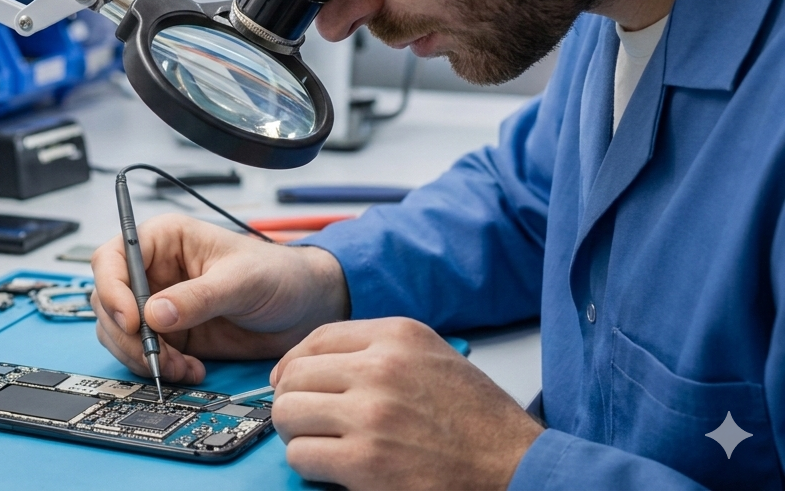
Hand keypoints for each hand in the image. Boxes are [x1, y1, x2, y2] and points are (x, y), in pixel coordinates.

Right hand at [90, 213, 349, 384]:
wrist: (304, 308)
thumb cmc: (277, 274)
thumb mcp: (240, 281)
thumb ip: (198, 297)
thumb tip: (154, 314)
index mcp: (164, 240)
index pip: (113, 258)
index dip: (112, 288)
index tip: (130, 320)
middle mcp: (153, 271)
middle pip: (108, 301)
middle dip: (127, 334)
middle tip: (155, 356)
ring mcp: (158, 304)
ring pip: (119, 332)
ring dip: (142, 356)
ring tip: (180, 366)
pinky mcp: (169, 334)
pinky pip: (143, 354)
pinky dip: (159, 368)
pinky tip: (189, 370)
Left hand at [271, 318, 542, 489]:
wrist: (516, 467)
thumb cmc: (477, 420)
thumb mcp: (432, 358)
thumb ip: (377, 351)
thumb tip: (310, 364)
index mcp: (398, 336)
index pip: (316, 339)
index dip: (293, 364)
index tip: (288, 382)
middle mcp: (381, 368)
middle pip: (295, 376)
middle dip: (293, 401)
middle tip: (308, 421)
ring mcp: (371, 414)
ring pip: (288, 414)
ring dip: (298, 434)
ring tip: (322, 444)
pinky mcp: (366, 461)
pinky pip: (301, 455)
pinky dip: (310, 465)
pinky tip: (334, 467)